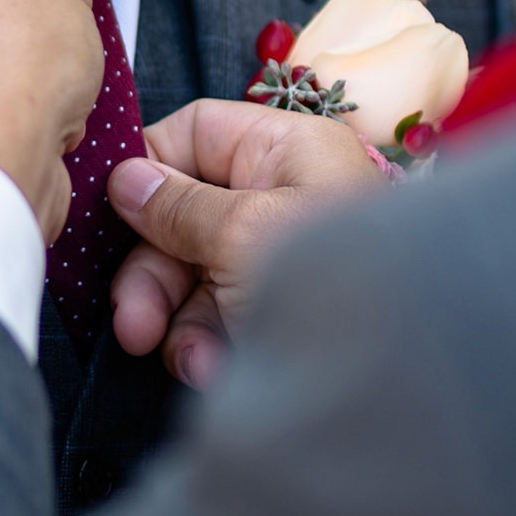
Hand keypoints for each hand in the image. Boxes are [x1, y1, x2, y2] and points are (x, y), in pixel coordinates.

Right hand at [108, 96, 389, 387]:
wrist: (406, 381)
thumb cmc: (339, 284)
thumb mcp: (246, 235)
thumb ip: (179, 207)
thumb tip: (125, 177)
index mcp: (288, 152)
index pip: (197, 134)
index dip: (148, 169)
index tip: (109, 215)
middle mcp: (283, 197)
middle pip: (182, 215)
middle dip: (153, 275)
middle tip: (133, 325)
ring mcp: (277, 257)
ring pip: (192, 277)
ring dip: (180, 324)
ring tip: (194, 362)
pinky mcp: (275, 311)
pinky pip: (216, 318)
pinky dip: (206, 346)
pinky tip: (215, 370)